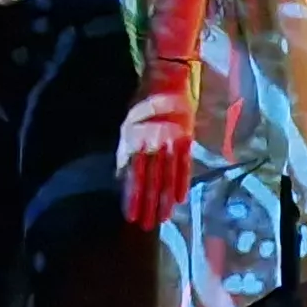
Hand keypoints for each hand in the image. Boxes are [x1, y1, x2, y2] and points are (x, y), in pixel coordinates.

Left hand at [118, 80, 193, 228]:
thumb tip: (121, 176)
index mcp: (134, 142)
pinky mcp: (185, 139)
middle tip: (146, 226)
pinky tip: (179, 200)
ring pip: (166, 177)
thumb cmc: (145, 104)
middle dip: (147, 206)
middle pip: (149, 181)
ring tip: (162, 219)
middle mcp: (151, 145)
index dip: (132, 197)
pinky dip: (181, 183)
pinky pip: (183, 166)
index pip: (133, 176)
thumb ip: (126, 153)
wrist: (167, 80)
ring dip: (163, 200)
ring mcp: (169, 143)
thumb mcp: (127, 126)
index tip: (130, 216)